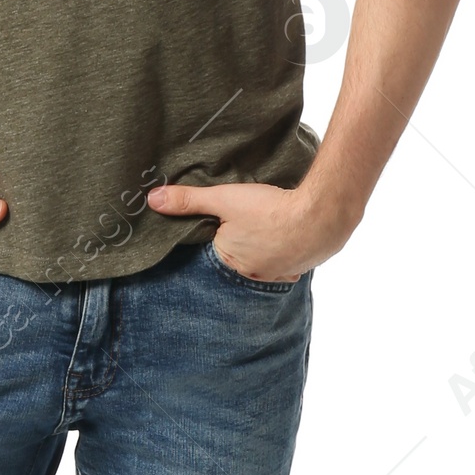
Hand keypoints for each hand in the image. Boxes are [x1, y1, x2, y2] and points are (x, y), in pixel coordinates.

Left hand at [145, 175, 361, 281]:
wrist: (322, 216)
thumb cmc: (271, 209)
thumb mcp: (224, 199)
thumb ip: (188, 200)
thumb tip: (152, 200)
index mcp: (230, 261)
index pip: (216, 247)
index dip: (220, 230)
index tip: (229, 215)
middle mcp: (253, 275)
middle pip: (240, 255)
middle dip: (243, 239)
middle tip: (253, 217)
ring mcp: (279, 274)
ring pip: (264, 260)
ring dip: (265, 246)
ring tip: (271, 224)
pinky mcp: (301, 269)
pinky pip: (287, 262)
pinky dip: (286, 250)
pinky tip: (289, 235)